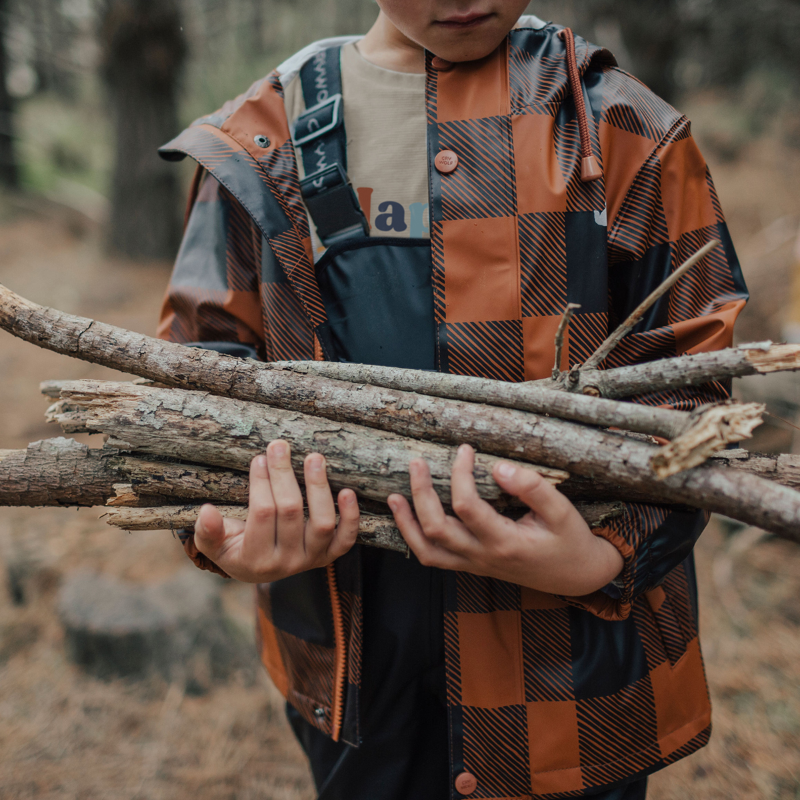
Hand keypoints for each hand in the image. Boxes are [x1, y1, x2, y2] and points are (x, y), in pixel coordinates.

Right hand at [193, 440, 359, 582]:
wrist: (258, 569)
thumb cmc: (234, 548)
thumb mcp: (214, 544)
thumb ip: (207, 532)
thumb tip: (206, 511)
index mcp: (255, 560)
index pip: (262, 514)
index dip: (261, 483)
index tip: (258, 458)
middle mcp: (287, 563)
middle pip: (291, 512)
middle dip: (284, 475)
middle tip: (279, 446)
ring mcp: (312, 559)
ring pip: (322, 523)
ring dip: (319, 487)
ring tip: (313, 457)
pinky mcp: (330, 555)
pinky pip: (347, 538)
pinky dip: (351, 516)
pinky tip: (347, 491)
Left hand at [388, 445, 623, 595]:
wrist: (576, 576)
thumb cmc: (569, 540)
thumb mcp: (562, 512)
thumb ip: (532, 488)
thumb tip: (498, 467)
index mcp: (505, 543)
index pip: (467, 507)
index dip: (459, 474)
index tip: (465, 449)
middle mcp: (482, 557)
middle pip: (437, 529)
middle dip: (421, 493)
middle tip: (417, 462)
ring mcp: (473, 565)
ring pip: (427, 550)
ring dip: (407, 523)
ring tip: (394, 496)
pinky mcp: (470, 565)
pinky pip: (434, 557)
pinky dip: (415, 538)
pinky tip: (406, 517)